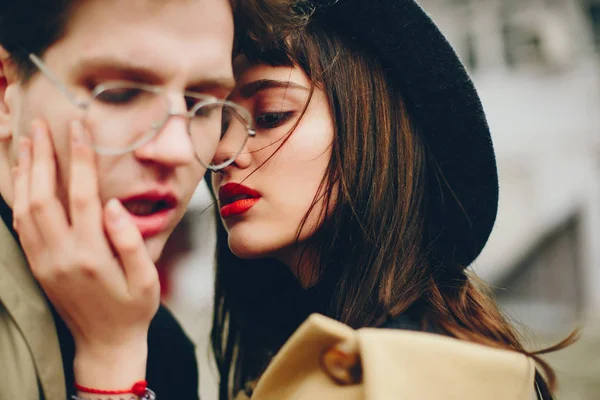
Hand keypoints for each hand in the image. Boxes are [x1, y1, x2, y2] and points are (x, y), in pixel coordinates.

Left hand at [12, 120, 159, 387]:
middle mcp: (61, 255)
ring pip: (24, 208)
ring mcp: (44, 261)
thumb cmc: (133, 308)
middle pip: (44, 196)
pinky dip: (17, 196)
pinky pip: (20, 225)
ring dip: (24, 173)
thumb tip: (113, 205)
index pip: (84, 196)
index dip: (81, 159)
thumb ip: (130, 242)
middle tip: (40, 125)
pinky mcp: (37, 265)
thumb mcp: (146, 279)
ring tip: (25, 141)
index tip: (79, 128)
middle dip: (41, 156)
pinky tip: (22, 178)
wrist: (105, 342)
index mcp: (92, 255)